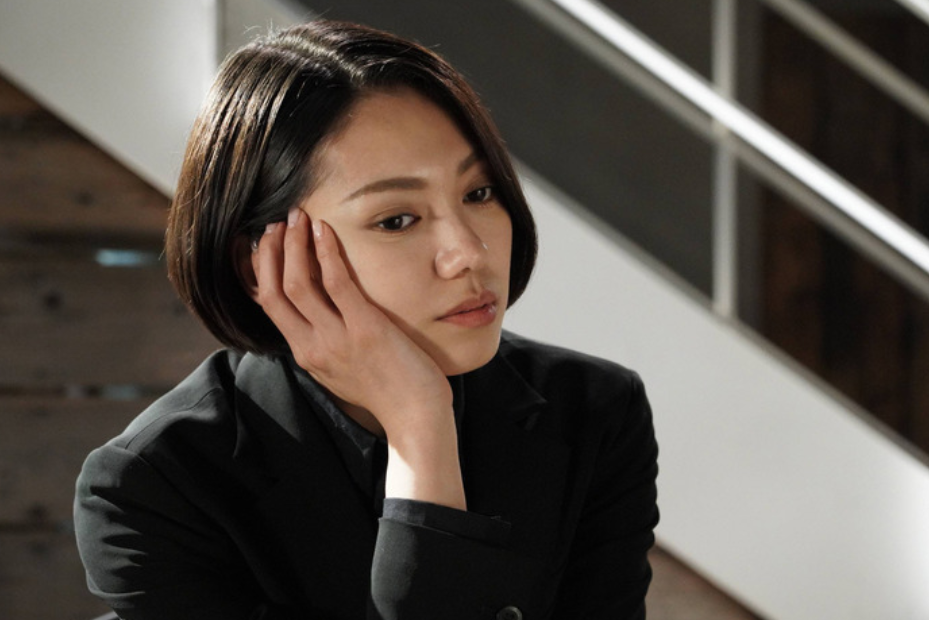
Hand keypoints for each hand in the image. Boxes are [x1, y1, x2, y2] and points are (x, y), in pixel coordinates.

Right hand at [251, 209, 464, 508]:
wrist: (416, 417)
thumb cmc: (390, 393)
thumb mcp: (344, 373)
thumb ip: (328, 349)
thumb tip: (320, 323)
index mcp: (307, 356)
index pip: (269, 308)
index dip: (259, 273)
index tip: (259, 247)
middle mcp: (314, 347)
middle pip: (275, 292)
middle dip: (269, 254)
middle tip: (274, 225)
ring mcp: (337, 338)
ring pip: (298, 284)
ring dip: (293, 245)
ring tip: (296, 217)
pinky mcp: (365, 328)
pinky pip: (337, 282)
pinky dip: (326, 252)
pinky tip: (324, 230)